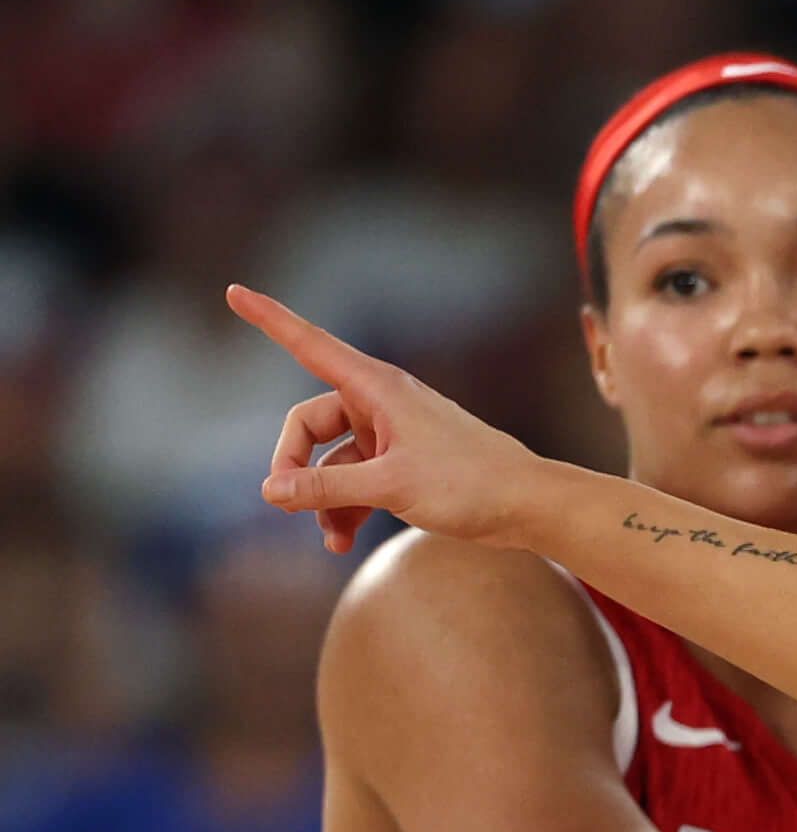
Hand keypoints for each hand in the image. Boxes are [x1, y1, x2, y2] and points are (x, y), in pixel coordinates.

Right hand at [228, 286, 544, 555]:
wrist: (530, 507)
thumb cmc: (471, 485)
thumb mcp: (390, 486)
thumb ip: (326, 487)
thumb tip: (269, 491)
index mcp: (378, 388)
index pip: (308, 344)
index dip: (269, 319)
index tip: (233, 291)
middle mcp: (382, 404)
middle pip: (309, 424)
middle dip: (294, 465)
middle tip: (284, 504)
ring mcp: (393, 435)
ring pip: (332, 460)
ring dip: (322, 498)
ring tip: (329, 538)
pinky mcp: (405, 464)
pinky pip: (357, 480)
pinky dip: (346, 505)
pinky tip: (341, 539)